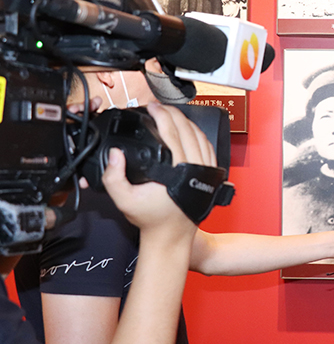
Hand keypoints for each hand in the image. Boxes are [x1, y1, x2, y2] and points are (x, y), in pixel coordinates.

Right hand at [101, 103, 214, 235]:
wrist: (171, 235)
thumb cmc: (151, 219)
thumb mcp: (124, 200)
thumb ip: (113, 176)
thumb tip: (115, 153)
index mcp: (178, 171)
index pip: (172, 132)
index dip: (161, 115)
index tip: (151, 107)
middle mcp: (196, 168)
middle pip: (188, 129)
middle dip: (172, 113)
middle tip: (158, 107)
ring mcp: (206, 171)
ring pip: (200, 136)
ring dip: (186, 121)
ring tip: (170, 114)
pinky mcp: (211, 175)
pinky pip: (208, 147)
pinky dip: (198, 134)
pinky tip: (187, 129)